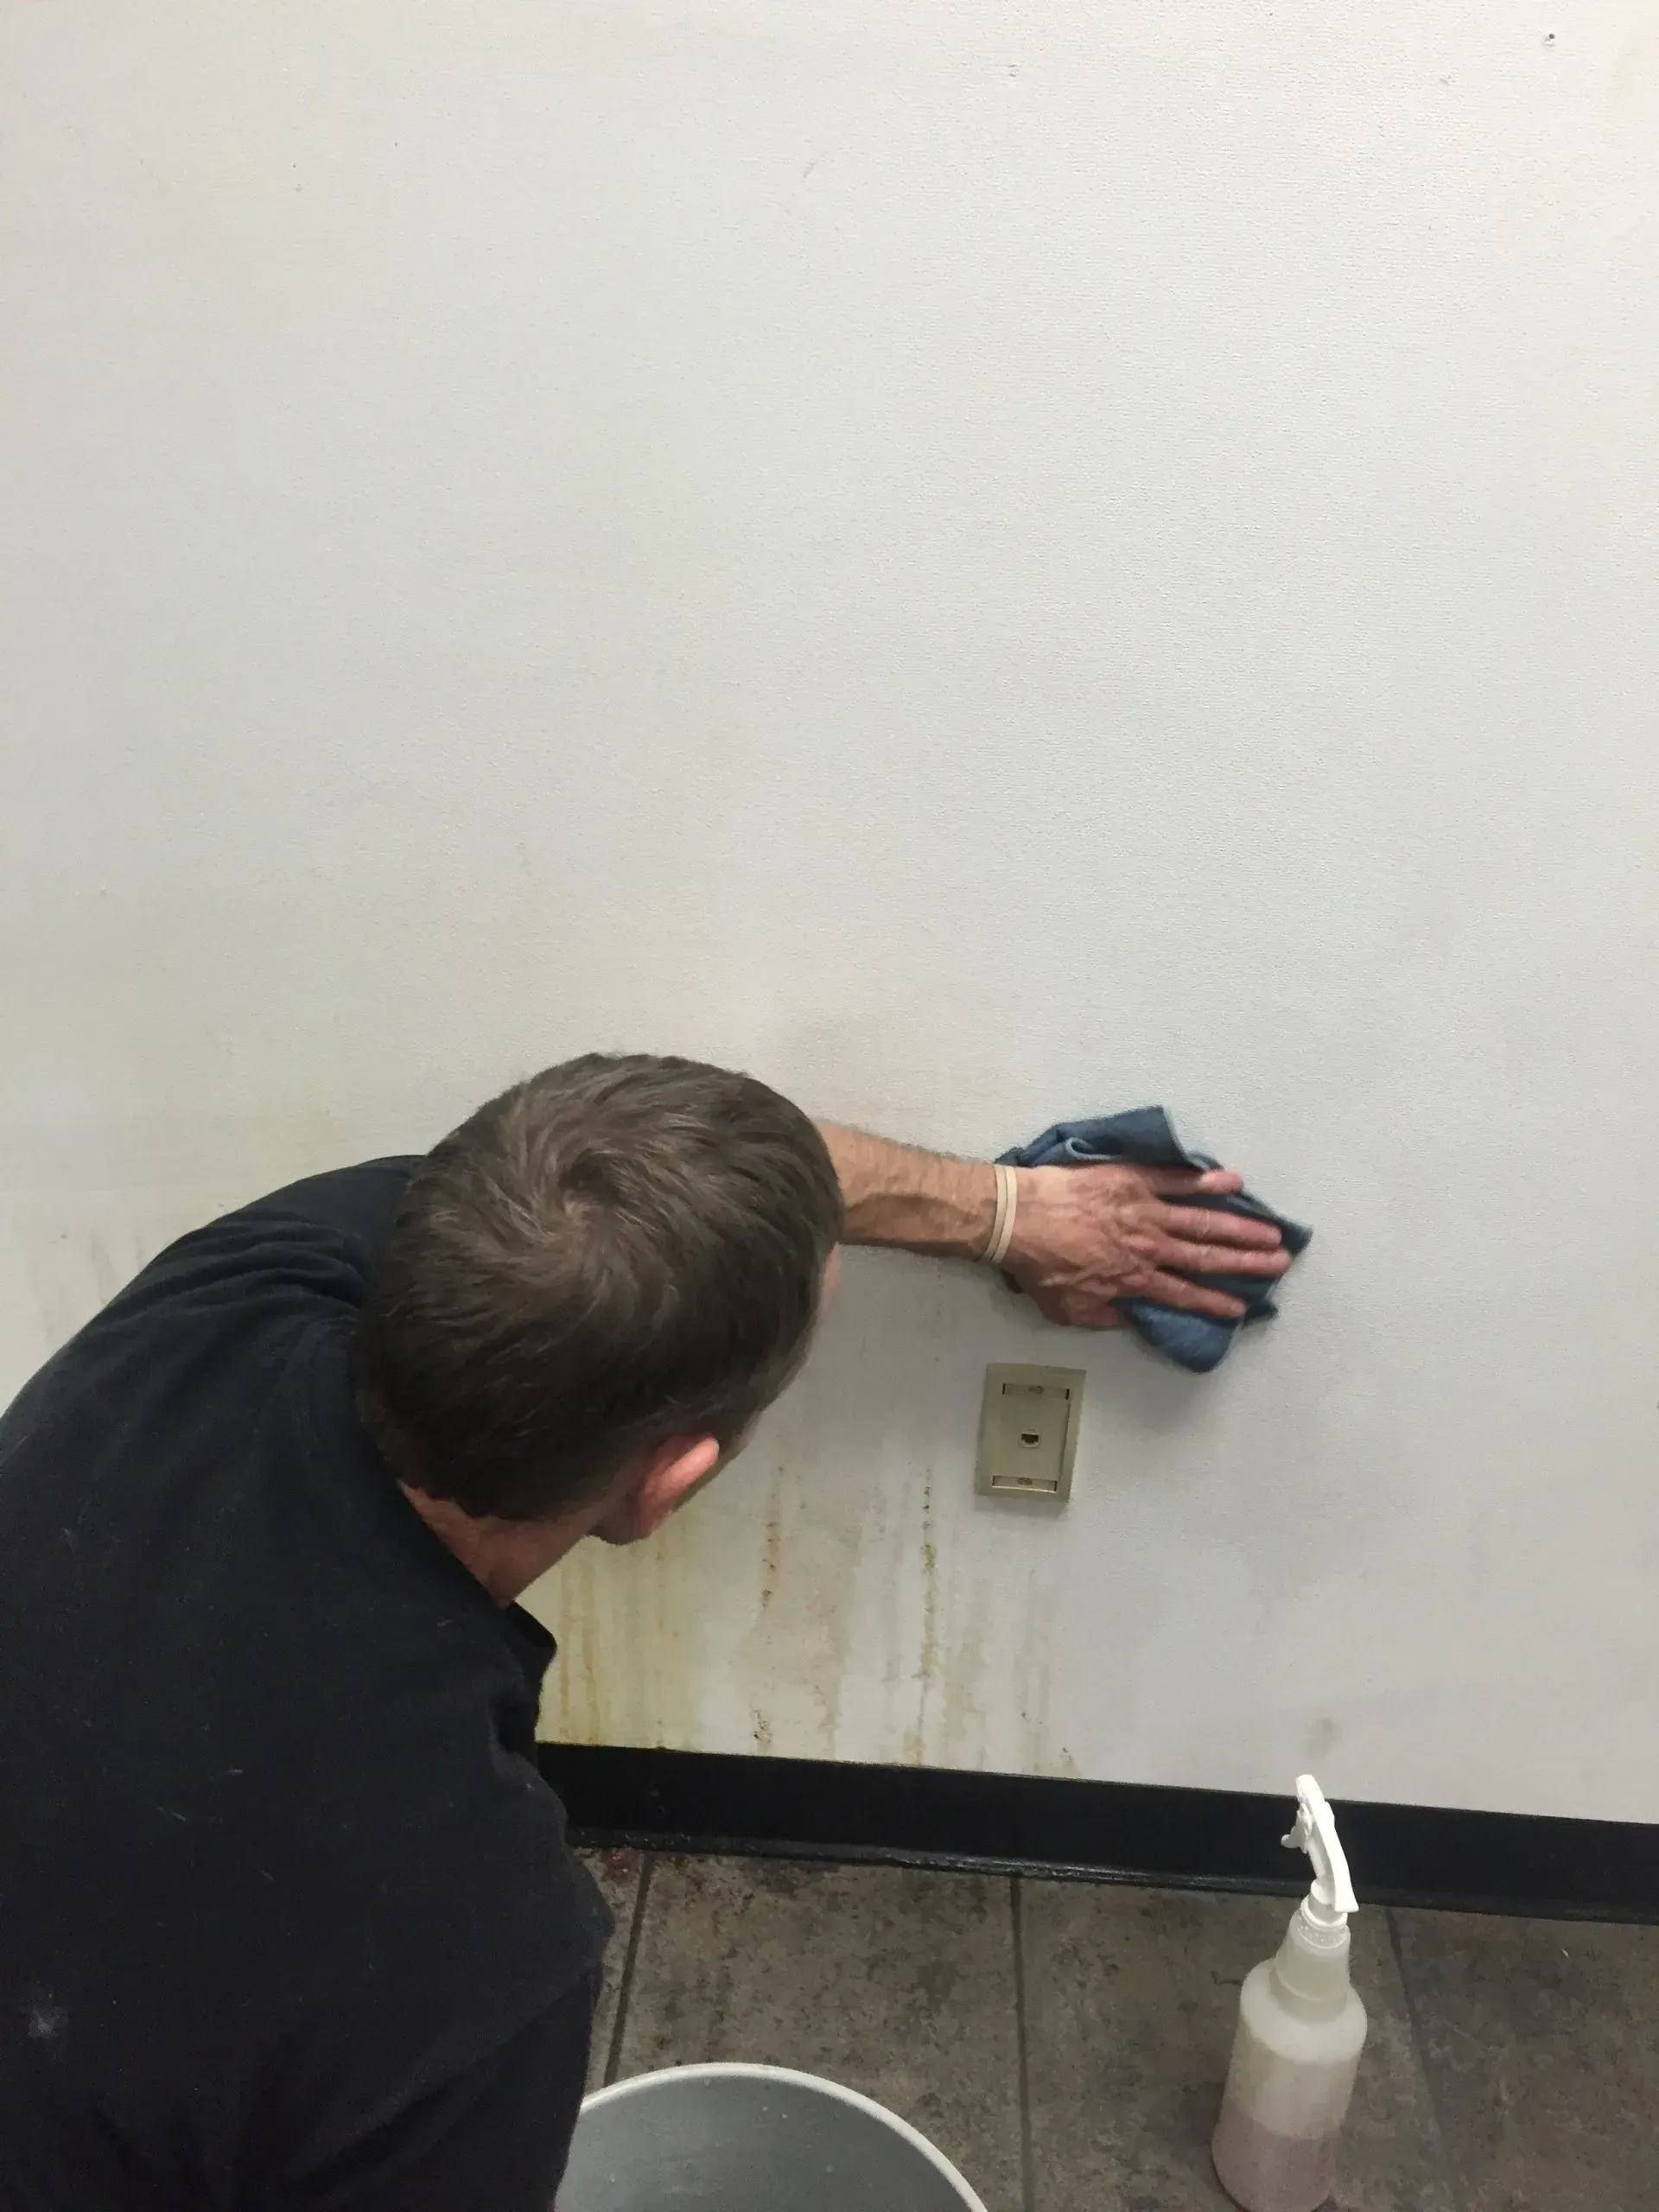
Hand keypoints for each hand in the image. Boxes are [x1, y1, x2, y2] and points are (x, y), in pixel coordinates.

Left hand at [1003, 1162, 1290, 1328]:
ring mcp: (1145, 1211)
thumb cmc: (1039, 1264)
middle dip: (1246, 1263)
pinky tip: (1234, 1181)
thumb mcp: (1068, 1308)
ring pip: (1203, 1221)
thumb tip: (1129, 1319)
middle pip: (1207, 1257)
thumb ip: (1103, 1315)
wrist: (1018, 1218)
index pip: (1184, 1294)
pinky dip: (1207, 1180)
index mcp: (1134, 1279)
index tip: (1242, 1307)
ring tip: (1271, 1231)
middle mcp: (1149, 1247)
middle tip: (1279, 1262)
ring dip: (1241, 1228)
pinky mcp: (1134, 1180)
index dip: (1215, 1302)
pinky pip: (1177, 1179)